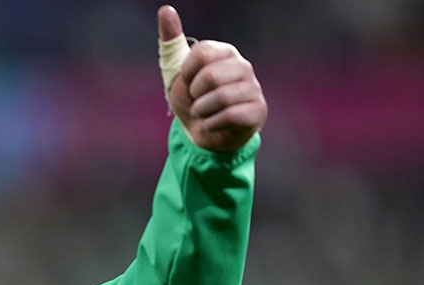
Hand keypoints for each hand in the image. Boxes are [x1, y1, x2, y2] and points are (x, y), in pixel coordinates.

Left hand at [159, 5, 266, 151]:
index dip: (187, 74)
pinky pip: (229, 116)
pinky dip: (211, 124)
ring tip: (204, 114)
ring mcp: (253, 88)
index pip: (201, 53)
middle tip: (197, 101)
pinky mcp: (258, 110)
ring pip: (220, 97)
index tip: (189, 83)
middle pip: (210, 75)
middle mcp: (243, 66)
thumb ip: (171, 40)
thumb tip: (165, 10)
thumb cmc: (193, 100)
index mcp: (224, 52)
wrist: (204, 134)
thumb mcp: (176, 72)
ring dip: (201, 112)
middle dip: (194, 95)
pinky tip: (212, 123)